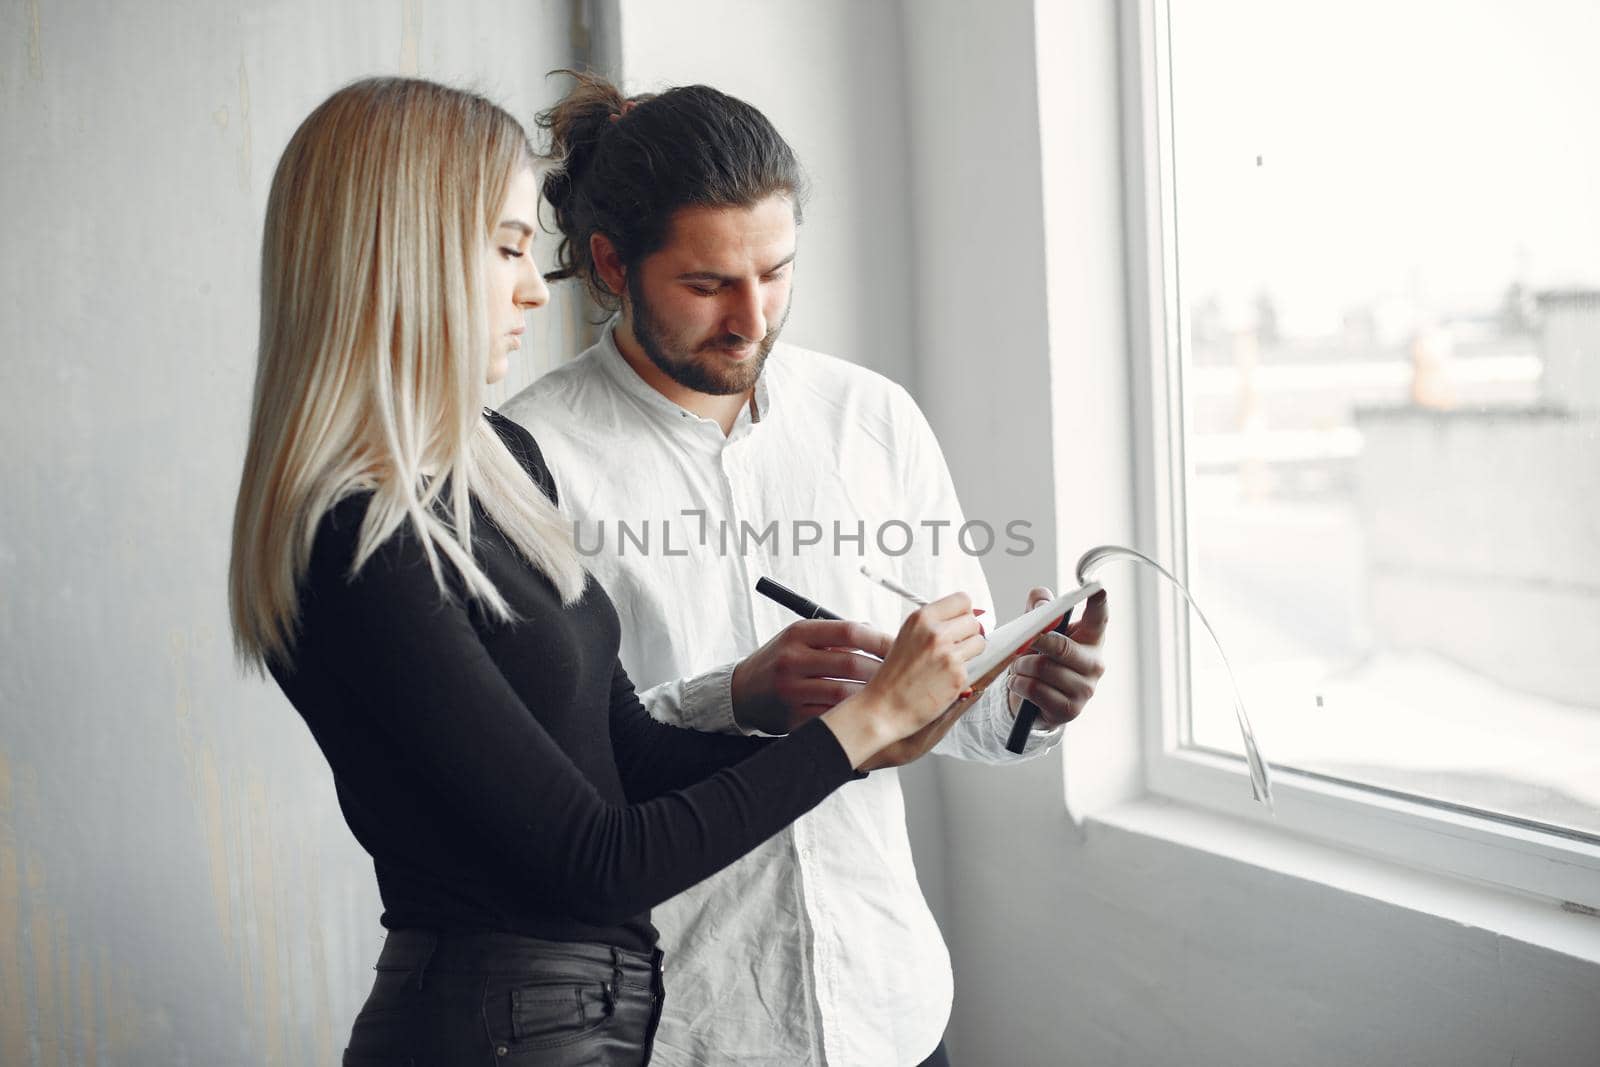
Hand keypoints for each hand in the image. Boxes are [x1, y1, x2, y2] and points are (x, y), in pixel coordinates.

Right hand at [730, 619, 891, 733]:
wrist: (742, 692)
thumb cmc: (782, 660)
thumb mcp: (801, 638)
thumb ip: (837, 636)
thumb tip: (882, 635)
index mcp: (798, 633)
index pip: (849, 632)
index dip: (879, 640)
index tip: (901, 648)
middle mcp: (792, 659)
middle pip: (850, 664)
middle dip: (882, 671)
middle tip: (904, 676)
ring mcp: (790, 691)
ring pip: (843, 695)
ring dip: (871, 697)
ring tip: (890, 696)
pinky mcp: (791, 718)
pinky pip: (831, 718)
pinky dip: (852, 718)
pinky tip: (867, 715)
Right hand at [821, 593, 985, 766]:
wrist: (884, 707)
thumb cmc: (894, 676)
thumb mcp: (908, 637)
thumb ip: (935, 624)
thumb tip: (970, 615)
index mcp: (921, 618)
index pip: (962, 600)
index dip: (963, 613)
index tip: (958, 623)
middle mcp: (935, 632)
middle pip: (974, 622)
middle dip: (968, 635)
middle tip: (952, 648)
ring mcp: (948, 654)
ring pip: (980, 642)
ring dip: (970, 653)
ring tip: (949, 664)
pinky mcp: (957, 675)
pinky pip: (975, 667)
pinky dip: (963, 674)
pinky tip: (944, 680)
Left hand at [1005, 587, 1108, 728]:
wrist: (1033, 699)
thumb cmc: (1041, 657)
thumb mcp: (1038, 630)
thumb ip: (1040, 608)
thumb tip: (1042, 601)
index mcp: (1091, 638)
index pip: (1099, 617)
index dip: (1098, 602)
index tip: (1097, 588)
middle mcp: (1095, 663)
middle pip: (1062, 647)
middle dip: (1036, 643)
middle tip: (1021, 645)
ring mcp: (1085, 689)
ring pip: (1044, 669)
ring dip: (1022, 666)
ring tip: (1019, 667)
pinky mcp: (1070, 709)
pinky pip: (1036, 690)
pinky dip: (1019, 684)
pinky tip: (1018, 682)